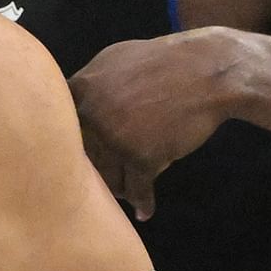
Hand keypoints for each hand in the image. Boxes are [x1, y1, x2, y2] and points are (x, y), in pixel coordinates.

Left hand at [68, 29, 242, 221]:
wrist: (206, 71)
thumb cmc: (163, 62)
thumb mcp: (116, 58)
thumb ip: (91, 82)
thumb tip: (76, 102)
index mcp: (82, 91)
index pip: (63, 130)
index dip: (70, 146)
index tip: (80, 155)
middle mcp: (92, 117)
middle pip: (83, 158)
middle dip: (95, 171)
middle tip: (103, 180)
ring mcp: (115, 140)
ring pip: (107, 179)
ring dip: (118, 189)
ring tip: (126, 192)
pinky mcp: (142, 159)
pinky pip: (137, 191)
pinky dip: (143, 203)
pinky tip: (144, 211)